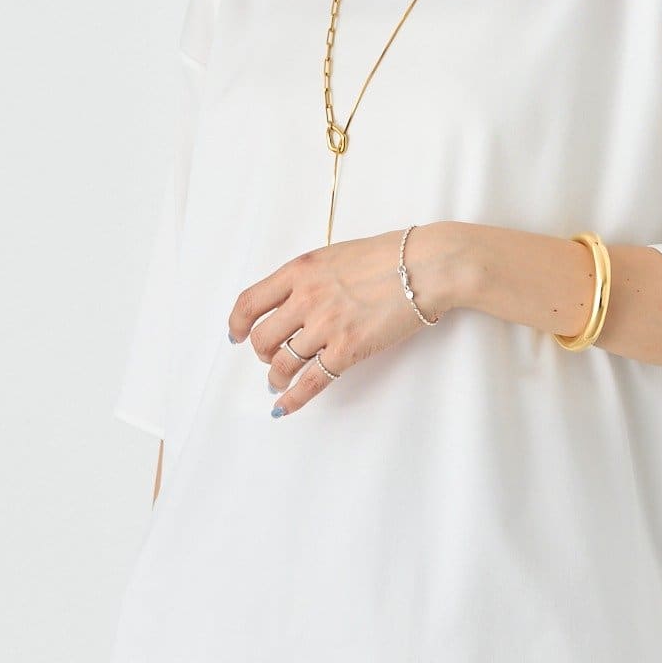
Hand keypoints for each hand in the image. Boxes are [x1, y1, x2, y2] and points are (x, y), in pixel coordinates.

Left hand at [226, 228, 451, 416]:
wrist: (424, 266)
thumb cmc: (389, 257)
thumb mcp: (336, 255)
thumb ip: (310, 276)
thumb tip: (293, 301)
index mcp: (300, 270)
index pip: (250, 302)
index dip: (237, 324)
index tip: (236, 334)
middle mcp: (305, 298)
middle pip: (261, 338)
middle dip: (262, 354)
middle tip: (271, 358)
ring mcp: (325, 325)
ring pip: (283, 363)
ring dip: (276, 378)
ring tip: (279, 382)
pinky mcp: (347, 349)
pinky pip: (310, 382)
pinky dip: (293, 399)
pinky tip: (284, 407)